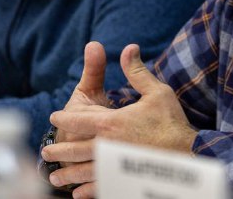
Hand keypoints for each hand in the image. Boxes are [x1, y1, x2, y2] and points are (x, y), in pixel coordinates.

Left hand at [45, 44, 196, 197]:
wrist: (186, 153)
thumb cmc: (171, 122)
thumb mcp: (156, 91)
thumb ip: (137, 71)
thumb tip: (128, 47)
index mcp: (111, 122)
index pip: (80, 119)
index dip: (65, 117)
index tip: (55, 116)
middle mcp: (106, 145)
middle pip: (75, 148)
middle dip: (60, 150)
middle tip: (47, 152)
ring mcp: (111, 165)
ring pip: (83, 170)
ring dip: (67, 173)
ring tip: (55, 177)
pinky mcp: (120, 178)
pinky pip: (98, 186)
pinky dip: (86, 190)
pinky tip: (78, 194)